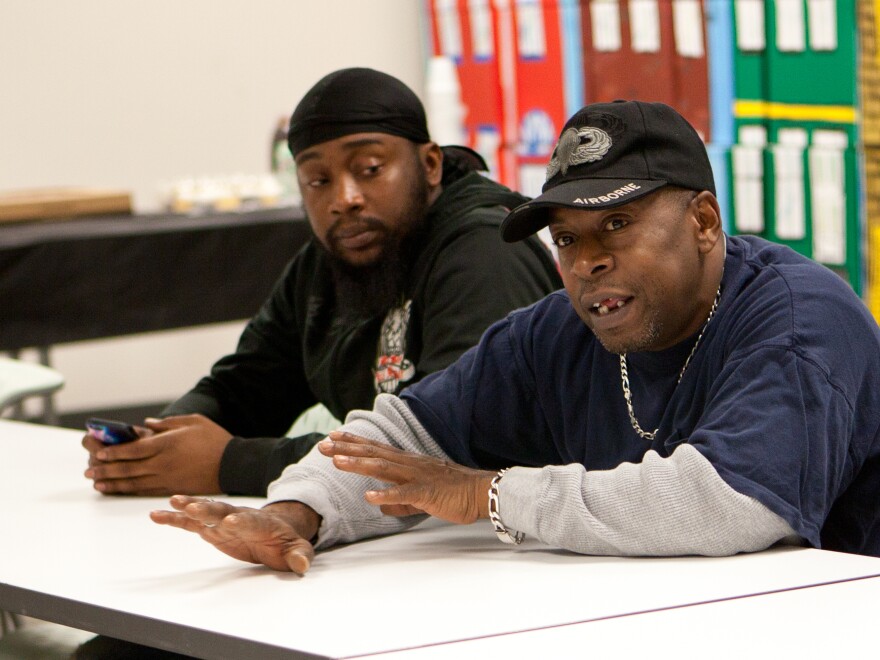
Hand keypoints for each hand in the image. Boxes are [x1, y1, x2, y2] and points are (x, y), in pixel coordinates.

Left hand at [83, 414, 231, 495]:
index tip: (98, 452)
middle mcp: (163, 463)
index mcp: (167, 444)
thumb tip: (147, 425)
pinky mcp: (173, 489)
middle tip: (88, 471)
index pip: (133, 449)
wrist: (233, 464)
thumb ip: (168, 423)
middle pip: (128, 468)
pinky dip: (129, 490)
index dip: (113, 451)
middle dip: (106, 469)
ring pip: (134, 482)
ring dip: (113, 483)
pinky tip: (119, 489)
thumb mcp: (193, 421)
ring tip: (97, 483)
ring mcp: (167, 478)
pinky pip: (146, 491)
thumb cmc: (215, 439)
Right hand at [150, 496, 317, 573]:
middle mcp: (239, 517)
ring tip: (172, 502)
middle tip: (192, 507)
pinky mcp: (212, 528)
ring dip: (189, 507)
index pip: (250, 521)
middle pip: (223, 511)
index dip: (242, 521)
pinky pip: (191, 522)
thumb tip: (302, 566)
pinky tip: (157, 515)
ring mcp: (223, 521)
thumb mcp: (297, 550)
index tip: (231, 521)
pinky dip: (175, 518)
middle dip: (209, 510)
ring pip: (205, 512)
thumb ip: (299, 556)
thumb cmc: (286, 542)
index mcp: (260, 523)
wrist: (275, 529)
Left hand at [320, 431, 495, 524]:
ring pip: (383, 468)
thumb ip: (400, 501)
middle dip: (347, 448)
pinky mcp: (427, 493)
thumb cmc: (454, 494)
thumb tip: (381, 505)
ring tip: (337, 461)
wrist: (481, 493)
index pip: (377, 449)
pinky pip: (404, 494)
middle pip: (374, 453)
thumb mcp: (421, 498)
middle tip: (323, 444)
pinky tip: (369, 496)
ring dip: (359, 464)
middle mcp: (410, 465)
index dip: (354, 443)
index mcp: (409, 464)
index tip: (333, 437)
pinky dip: (386, 494)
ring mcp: (417, 477)